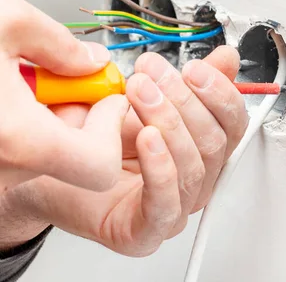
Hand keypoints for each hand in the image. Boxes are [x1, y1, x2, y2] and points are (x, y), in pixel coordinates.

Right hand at [0, 0, 128, 193]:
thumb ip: (60, 42)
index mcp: (19, 139)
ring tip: (23, 78)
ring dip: (51, 117)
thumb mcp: (2, 20)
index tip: (111, 97)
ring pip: (45, 154)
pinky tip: (6, 90)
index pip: (101, 165)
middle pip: (74, 158)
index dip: (113, 127)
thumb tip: (90, 60)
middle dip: (83, 117)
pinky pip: (19, 150)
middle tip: (66, 80)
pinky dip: (26, 123)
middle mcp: (2, 167)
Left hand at [2, 46, 248, 255]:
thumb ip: (188, 82)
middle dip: (185, 102)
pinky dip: (160, 168)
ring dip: (168, 124)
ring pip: (194, 167)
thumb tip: (226, 59)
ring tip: (139, 94)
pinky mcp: (146, 232)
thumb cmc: (95, 139)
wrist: (46, 169)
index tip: (194, 67)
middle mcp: (195, 179)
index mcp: (203, 149)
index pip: (233, 123)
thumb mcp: (145, 99)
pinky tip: (146, 139)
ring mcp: (174, 207)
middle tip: (151, 76)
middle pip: (215, 142)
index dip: (221, 92)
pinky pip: (165, 204)